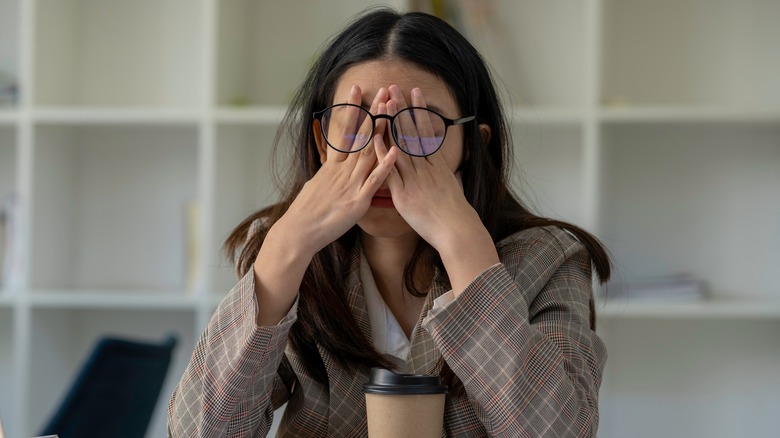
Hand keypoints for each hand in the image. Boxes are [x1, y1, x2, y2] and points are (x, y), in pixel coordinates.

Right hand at [277, 85, 397, 256]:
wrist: (299, 232)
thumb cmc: (307, 212)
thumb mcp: (316, 185)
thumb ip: (329, 172)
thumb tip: (331, 164)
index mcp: (332, 166)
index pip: (344, 130)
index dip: (351, 109)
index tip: (356, 89)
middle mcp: (342, 170)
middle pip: (360, 136)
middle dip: (373, 112)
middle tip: (382, 90)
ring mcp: (350, 184)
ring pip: (369, 152)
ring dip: (382, 130)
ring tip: (392, 110)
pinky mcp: (358, 201)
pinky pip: (374, 181)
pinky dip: (385, 165)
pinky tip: (395, 150)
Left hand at [374, 85, 479, 250]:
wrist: (456, 230)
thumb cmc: (455, 212)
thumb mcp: (452, 186)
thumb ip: (444, 173)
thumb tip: (443, 165)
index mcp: (437, 164)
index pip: (426, 131)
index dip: (419, 111)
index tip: (414, 93)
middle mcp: (425, 168)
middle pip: (412, 133)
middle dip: (402, 109)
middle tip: (394, 88)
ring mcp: (414, 179)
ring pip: (401, 146)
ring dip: (392, 124)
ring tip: (385, 103)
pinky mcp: (403, 194)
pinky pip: (391, 171)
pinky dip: (383, 154)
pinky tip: (375, 138)